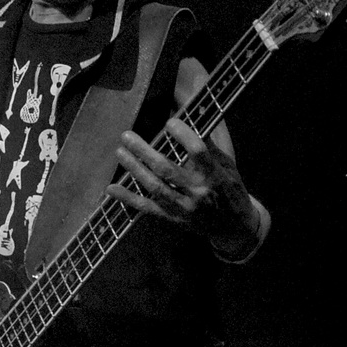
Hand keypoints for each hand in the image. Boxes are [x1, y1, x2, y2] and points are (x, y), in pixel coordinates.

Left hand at [108, 117, 261, 258]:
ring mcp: (184, 208)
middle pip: (166, 169)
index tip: (170, 122)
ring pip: (154, 187)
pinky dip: (128, 199)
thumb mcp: (228, 166)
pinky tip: (112, 188)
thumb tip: (192, 119)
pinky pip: (147, 208)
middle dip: (144, 151)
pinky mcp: (173, 218)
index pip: (198, 151)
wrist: (235, 227)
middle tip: (127, 136)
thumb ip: (208, 146)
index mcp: (214, 176)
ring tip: (120, 152)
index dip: (183, 135)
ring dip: (134, 169)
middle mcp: (198, 192)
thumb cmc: (230, 190)